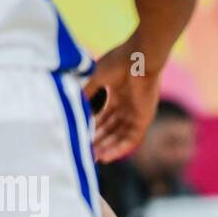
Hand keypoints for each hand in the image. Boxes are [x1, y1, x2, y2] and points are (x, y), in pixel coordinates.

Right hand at [83, 36, 162, 162]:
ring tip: (94, 158)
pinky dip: (120, 148)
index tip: (81, 138)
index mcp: (118, 96)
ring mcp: (136, 113)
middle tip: (86, 153)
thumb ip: (87, 91)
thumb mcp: (97, 78)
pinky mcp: (144, 119)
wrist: (139, 58)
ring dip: (108, 147)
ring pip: (120, 136)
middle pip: (112, 129)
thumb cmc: (119, 61)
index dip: (93, 128)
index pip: (104, 117)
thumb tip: (73, 102)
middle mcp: (128, 107)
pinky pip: (132, 139)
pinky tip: (107, 156)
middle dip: (99, 141)